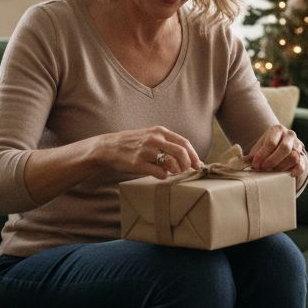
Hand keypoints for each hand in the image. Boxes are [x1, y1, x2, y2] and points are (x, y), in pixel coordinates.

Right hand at [87, 126, 201, 178]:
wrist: (109, 147)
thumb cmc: (133, 144)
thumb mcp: (150, 136)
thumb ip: (167, 143)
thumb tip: (187, 157)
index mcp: (159, 131)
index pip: (184, 142)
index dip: (194, 155)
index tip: (198, 165)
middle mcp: (154, 139)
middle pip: (181, 152)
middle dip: (188, 164)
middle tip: (187, 171)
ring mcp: (146, 151)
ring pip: (171, 162)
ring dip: (176, 171)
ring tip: (173, 173)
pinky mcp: (138, 163)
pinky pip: (159, 172)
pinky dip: (164, 176)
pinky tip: (161, 175)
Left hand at [247, 125, 306, 178]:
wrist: (282, 148)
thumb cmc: (268, 149)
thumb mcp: (259, 148)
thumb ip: (251, 155)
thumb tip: (242, 162)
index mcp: (277, 130)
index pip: (271, 142)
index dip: (262, 155)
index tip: (255, 165)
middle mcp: (289, 135)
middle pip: (285, 148)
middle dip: (272, 161)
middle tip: (264, 168)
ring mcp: (297, 145)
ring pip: (293, 156)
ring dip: (281, 166)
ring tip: (272, 171)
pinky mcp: (303, 156)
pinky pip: (302, 164)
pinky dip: (296, 170)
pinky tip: (289, 174)